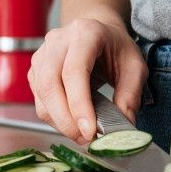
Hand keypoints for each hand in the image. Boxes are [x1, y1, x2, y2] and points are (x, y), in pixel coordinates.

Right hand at [28, 18, 147, 143]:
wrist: (97, 32)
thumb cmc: (115, 47)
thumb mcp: (135, 67)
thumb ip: (130, 95)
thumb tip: (122, 127)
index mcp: (85, 33)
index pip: (74, 71)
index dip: (79, 104)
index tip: (90, 131)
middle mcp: (57, 41)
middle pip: (50, 84)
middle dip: (65, 119)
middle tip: (85, 139)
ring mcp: (42, 55)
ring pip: (41, 95)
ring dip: (59, 121)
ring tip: (82, 134)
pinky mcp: (35, 70)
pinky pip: (39, 100)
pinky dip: (54, 118)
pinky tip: (72, 122)